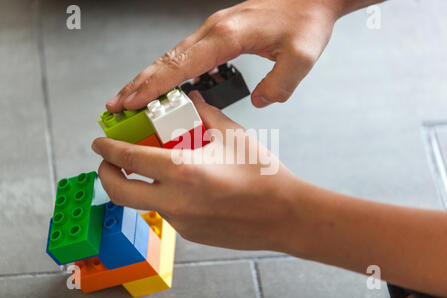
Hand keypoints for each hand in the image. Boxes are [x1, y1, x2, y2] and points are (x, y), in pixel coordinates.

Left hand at [93, 91, 302, 251]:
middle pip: (120, 192)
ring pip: (145, 202)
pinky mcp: (190, 234)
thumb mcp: (233, 136)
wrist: (284, 215)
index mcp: (183, 171)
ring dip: (142, 185)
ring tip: (161, 170)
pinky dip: (167, 197)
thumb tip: (193, 101)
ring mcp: (181, 222)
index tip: (99, 143)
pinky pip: (168, 213)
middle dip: (107, 174)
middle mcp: (175, 201)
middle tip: (110, 163)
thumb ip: (206, 115)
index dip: (108, 149)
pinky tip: (190, 188)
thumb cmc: (263, 175)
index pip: (130, 158)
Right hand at [106, 0, 348, 110]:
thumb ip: (278, 86)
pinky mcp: (219, 33)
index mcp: (226, 36)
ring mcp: (214, 30)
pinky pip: (185, 54)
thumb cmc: (306, 20)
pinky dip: (168, 70)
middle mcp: (213, 30)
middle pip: (166, 60)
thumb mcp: (301, 58)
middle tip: (116, 104)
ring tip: (131, 97)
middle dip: (138, 84)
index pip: (180, 66)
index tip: (131, 102)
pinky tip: (163, 83)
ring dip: (149, 77)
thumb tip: (259, 102)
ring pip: (172, 56)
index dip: (152, 87)